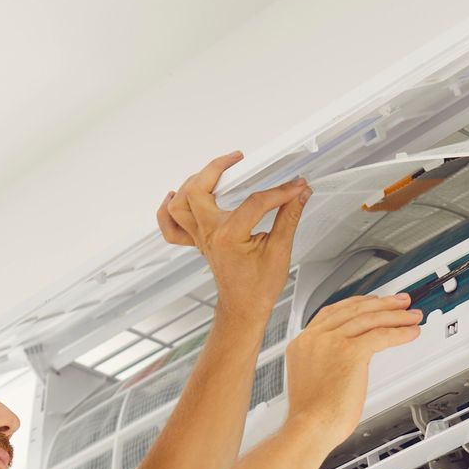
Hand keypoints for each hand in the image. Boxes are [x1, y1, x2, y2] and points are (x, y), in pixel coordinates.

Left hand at [158, 151, 309, 319]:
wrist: (244, 308)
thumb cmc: (258, 287)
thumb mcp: (280, 250)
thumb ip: (289, 217)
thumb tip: (299, 193)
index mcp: (229, 237)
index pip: (255, 202)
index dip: (279, 191)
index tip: (295, 186)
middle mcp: (210, 235)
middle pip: (198, 190)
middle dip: (216, 168)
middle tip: (237, 160)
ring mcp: (200, 238)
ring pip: (180, 204)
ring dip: (192, 183)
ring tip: (213, 173)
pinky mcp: (198, 242)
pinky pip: (171, 226)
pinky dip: (169, 209)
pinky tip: (176, 195)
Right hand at [282, 294, 423, 444]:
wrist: (310, 427)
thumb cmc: (312, 415)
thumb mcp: (312, 379)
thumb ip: (326, 362)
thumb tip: (347, 361)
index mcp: (303, 343)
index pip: (333, 312)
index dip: (357, 304)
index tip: (372, 302)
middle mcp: (315, 338)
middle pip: (354, 310)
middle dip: (382, 304)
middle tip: (399, 302)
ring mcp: (331, 342)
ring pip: (369, 319)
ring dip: (395, 315)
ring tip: (411, 315)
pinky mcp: (349, 352)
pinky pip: (381, 335)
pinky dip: (399, 333)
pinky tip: (410, 333)